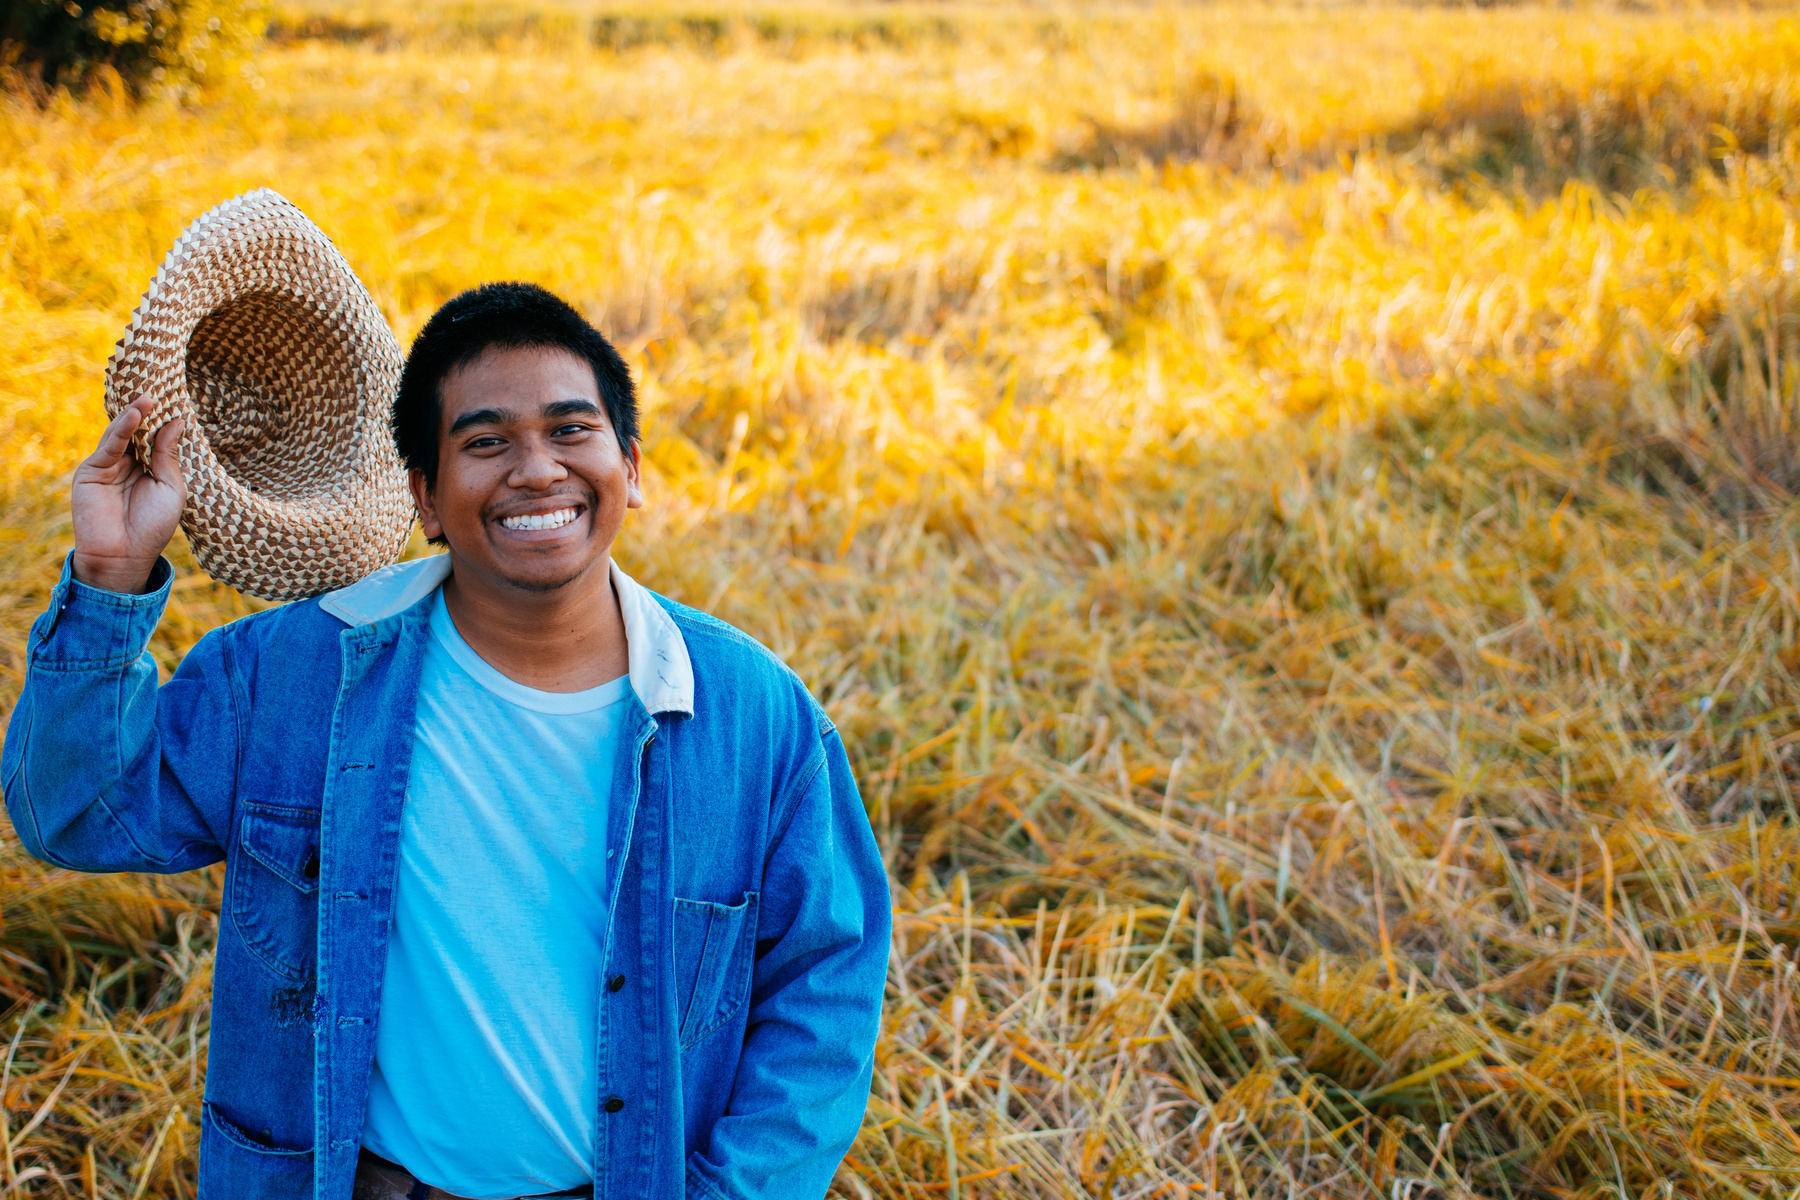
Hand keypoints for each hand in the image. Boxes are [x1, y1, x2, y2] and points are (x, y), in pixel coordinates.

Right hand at [71, 396, 186, 593]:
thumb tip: (175, 422)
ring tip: (149, 396)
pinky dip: (122, 428)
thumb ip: (168, 456)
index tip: (176, 398)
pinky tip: (135, 414)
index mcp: (149, 468)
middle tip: (160, 387)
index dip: (163, 420)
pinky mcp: (91, 470)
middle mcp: (128, 464)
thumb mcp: (170, 488)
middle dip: (148, 411)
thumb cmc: (153, 526)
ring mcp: (108, 466)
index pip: (155, 437)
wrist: (124, 555)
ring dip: (135, 414)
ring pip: (121, 433)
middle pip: (138, 431)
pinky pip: (109, 445)